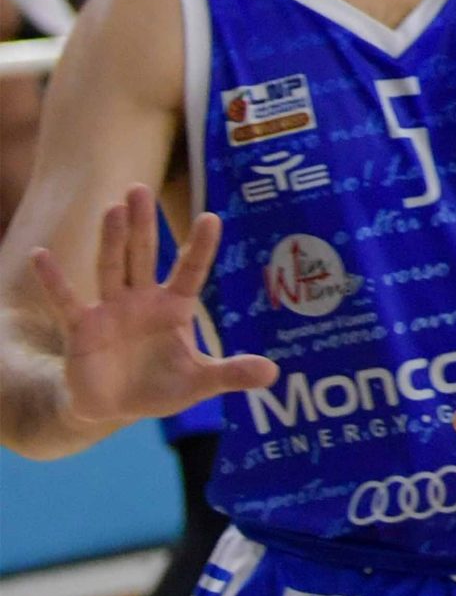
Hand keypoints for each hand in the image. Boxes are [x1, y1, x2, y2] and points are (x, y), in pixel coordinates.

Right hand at [29, 185, 278, 428]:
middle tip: (140, 188)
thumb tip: (274, 373)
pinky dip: (53, 280)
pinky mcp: (81, 328)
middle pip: (145, 254)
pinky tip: (41, 254)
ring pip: (111, 267)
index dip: (201, 246)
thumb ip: (231, 373)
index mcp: (175, 306)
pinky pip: (66, 300)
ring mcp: (110, 309)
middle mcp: (142, 299)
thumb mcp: (199, 382)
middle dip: (144, 224)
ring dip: (112, 239)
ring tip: (113, 208)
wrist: (114, 407)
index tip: (212, 217)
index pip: (191, 269)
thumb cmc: (160, 387)